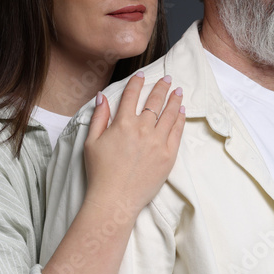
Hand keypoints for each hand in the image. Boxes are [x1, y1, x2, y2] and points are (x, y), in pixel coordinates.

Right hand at [83, 72, 184, 216]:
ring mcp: (158, 142)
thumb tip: (101, 97)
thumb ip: (99, 117)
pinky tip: (182, 111)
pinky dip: (180, 119)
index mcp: (122, 124)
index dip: (137, 83)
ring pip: (170, 114)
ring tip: (178, 91)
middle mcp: (142, 129)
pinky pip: (177, 131)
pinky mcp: (169, 155)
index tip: (142, 75)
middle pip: (154, 102)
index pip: (132, 96)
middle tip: (168, 79)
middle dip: (161, 87)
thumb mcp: (91, 142)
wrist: (115, 199)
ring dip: (174, 100)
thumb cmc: (100, 173)